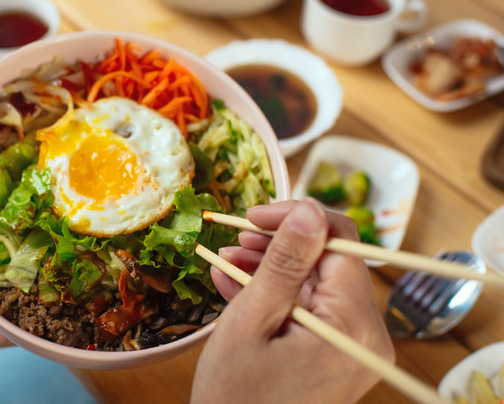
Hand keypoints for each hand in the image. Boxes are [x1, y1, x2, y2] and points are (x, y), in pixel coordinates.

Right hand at [192, 199, 393, 403]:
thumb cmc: (237, 397)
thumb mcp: (253, 320)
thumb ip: (285, 263)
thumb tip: (307, 209)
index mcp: (352, 324)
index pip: (339, 242)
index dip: (297, 218)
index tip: (254, 214)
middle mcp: (365, 335)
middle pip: (328, 263)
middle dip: (279, 246)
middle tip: (234, 238)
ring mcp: (352, 348)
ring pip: (316, 285)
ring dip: (274, 269)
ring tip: (228, 260)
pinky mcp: (337, 357)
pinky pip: (310, 312)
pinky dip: (278, 296)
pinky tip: (239, 284)